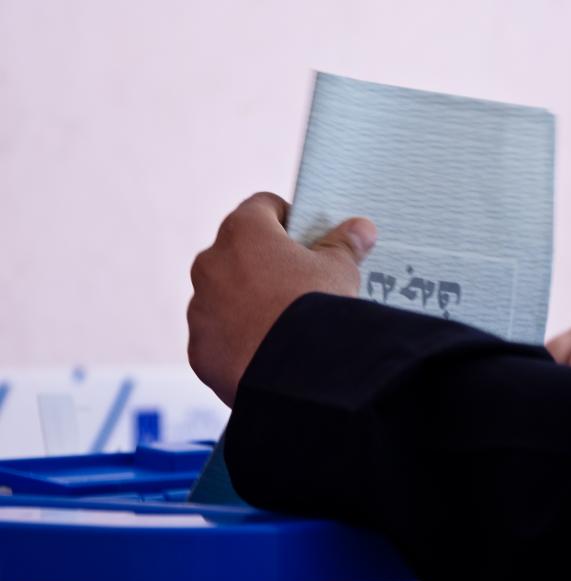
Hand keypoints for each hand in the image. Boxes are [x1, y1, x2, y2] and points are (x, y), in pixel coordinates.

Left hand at [187, 192, 376, 404]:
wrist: (301, 374)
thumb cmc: (318, 307)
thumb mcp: (340, 269)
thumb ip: (345, 244)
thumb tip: (361, 228)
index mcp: (243, 231)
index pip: (263, 206)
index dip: (287, 219)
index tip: (305, 239)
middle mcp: (211, 262)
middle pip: (238, 251)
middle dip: (263, 263)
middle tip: (296, 283)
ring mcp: (200, 307)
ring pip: (223, 295)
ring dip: (245, 301)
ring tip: (280, 323)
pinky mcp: (199, 348)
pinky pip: (217, 336)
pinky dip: (236, 339)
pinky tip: (266, 351)